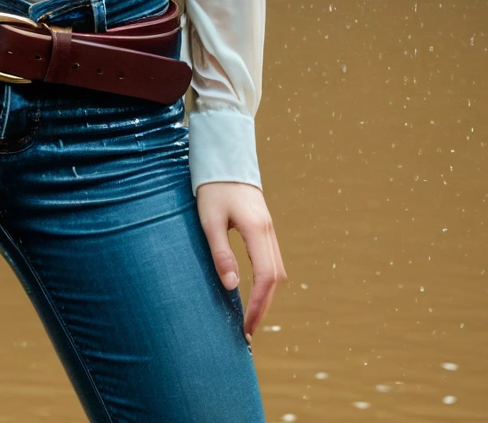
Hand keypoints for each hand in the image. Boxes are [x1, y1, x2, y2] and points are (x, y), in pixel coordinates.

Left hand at [196, 181, 286, 337]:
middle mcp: (268, 230)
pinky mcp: (264, 226)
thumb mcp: (209, 220)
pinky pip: (272, 259)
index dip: (258, 305)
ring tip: (251, 316)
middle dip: (264, 306)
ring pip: (277, 269)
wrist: (224, 158)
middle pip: (276, 278)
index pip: (265, 277)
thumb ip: (221, 253)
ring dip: (267, 295)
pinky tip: (254, 291)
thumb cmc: (212, 188)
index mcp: (256, 229)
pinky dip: (267, 280)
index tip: (247, 326)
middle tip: (248, 330)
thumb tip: (232, 287)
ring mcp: (268, 228)